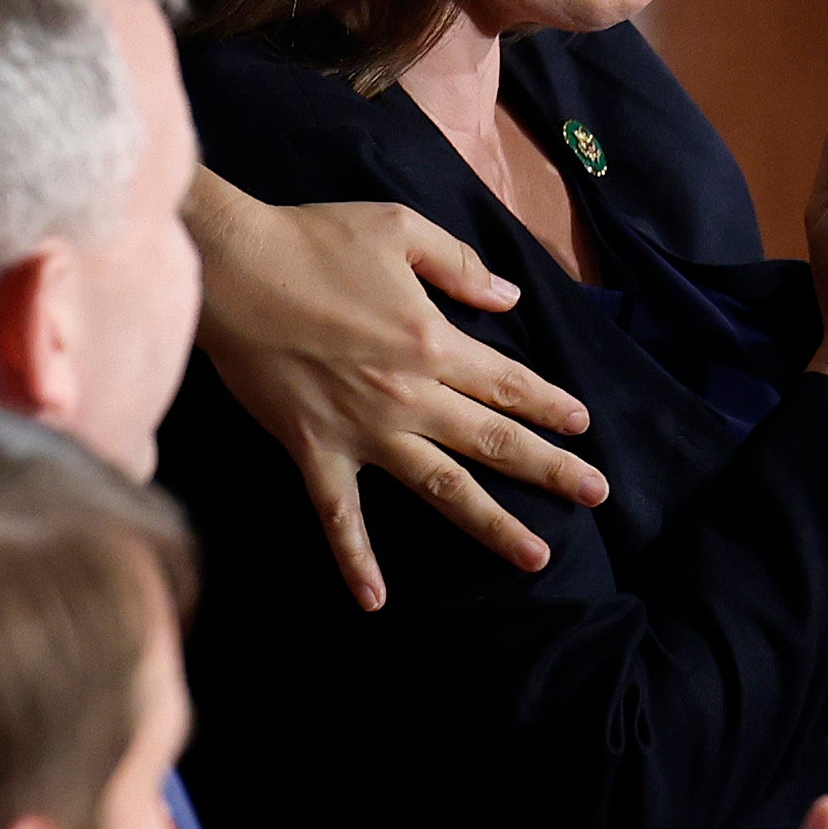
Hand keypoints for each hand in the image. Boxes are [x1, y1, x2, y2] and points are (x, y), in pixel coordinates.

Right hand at [186, 172, 604, 609]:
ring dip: (492, 524)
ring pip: (442, 487)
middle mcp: (409, 395)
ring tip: (537, 556)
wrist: (231, 267)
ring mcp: (363, 430)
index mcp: (433, 341)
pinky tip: (376, 600)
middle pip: (494, 440)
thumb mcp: (399, 228)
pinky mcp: (314, 450)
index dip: (550, 404)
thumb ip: (458, 264)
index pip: (508, 382)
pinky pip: (340, 515)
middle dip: (552, 469)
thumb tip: (508, 296)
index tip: (583, 426)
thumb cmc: (313, 239)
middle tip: (596, 494)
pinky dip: (356, 559)